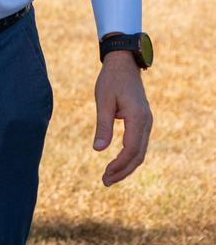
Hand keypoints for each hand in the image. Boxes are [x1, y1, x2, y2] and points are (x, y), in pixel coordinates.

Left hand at [93, 50, 152, 186]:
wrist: (123, 63)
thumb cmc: (111, 79)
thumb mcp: (103, 100)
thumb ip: (103, 125)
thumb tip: (98, 150)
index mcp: (138, 117)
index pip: (131, 149)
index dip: (119, 165)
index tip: (105, 173)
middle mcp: (146, 122)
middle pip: (138, 155)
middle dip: (123, 171)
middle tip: (105, 181)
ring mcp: (147, 122)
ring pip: (140, 151)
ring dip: (126, 166)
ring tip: (109, 176)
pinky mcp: (143, 121)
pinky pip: (139, 144)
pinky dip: (129, 156)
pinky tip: (117, 162)